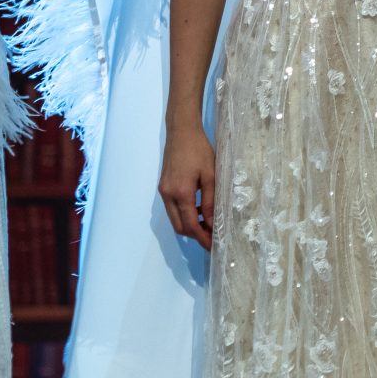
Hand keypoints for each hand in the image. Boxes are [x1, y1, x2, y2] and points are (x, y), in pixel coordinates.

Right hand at [159, 124, 216, 249]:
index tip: (213, 246)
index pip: (190, 225)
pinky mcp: (163, 187)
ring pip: (175, 219)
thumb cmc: (199, 150)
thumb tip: (211, 223)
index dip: (202, 238)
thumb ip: (210, 201)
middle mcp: (168, 195)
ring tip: (208, 224)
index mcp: (181, 193)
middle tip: (212, 237)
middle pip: (179, 226)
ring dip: (189, 225)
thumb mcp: (210, 176)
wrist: (181, 132)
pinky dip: (184, 214)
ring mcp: (163, 192)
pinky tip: (198, 209)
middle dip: (195, 235)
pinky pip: (173, 209)